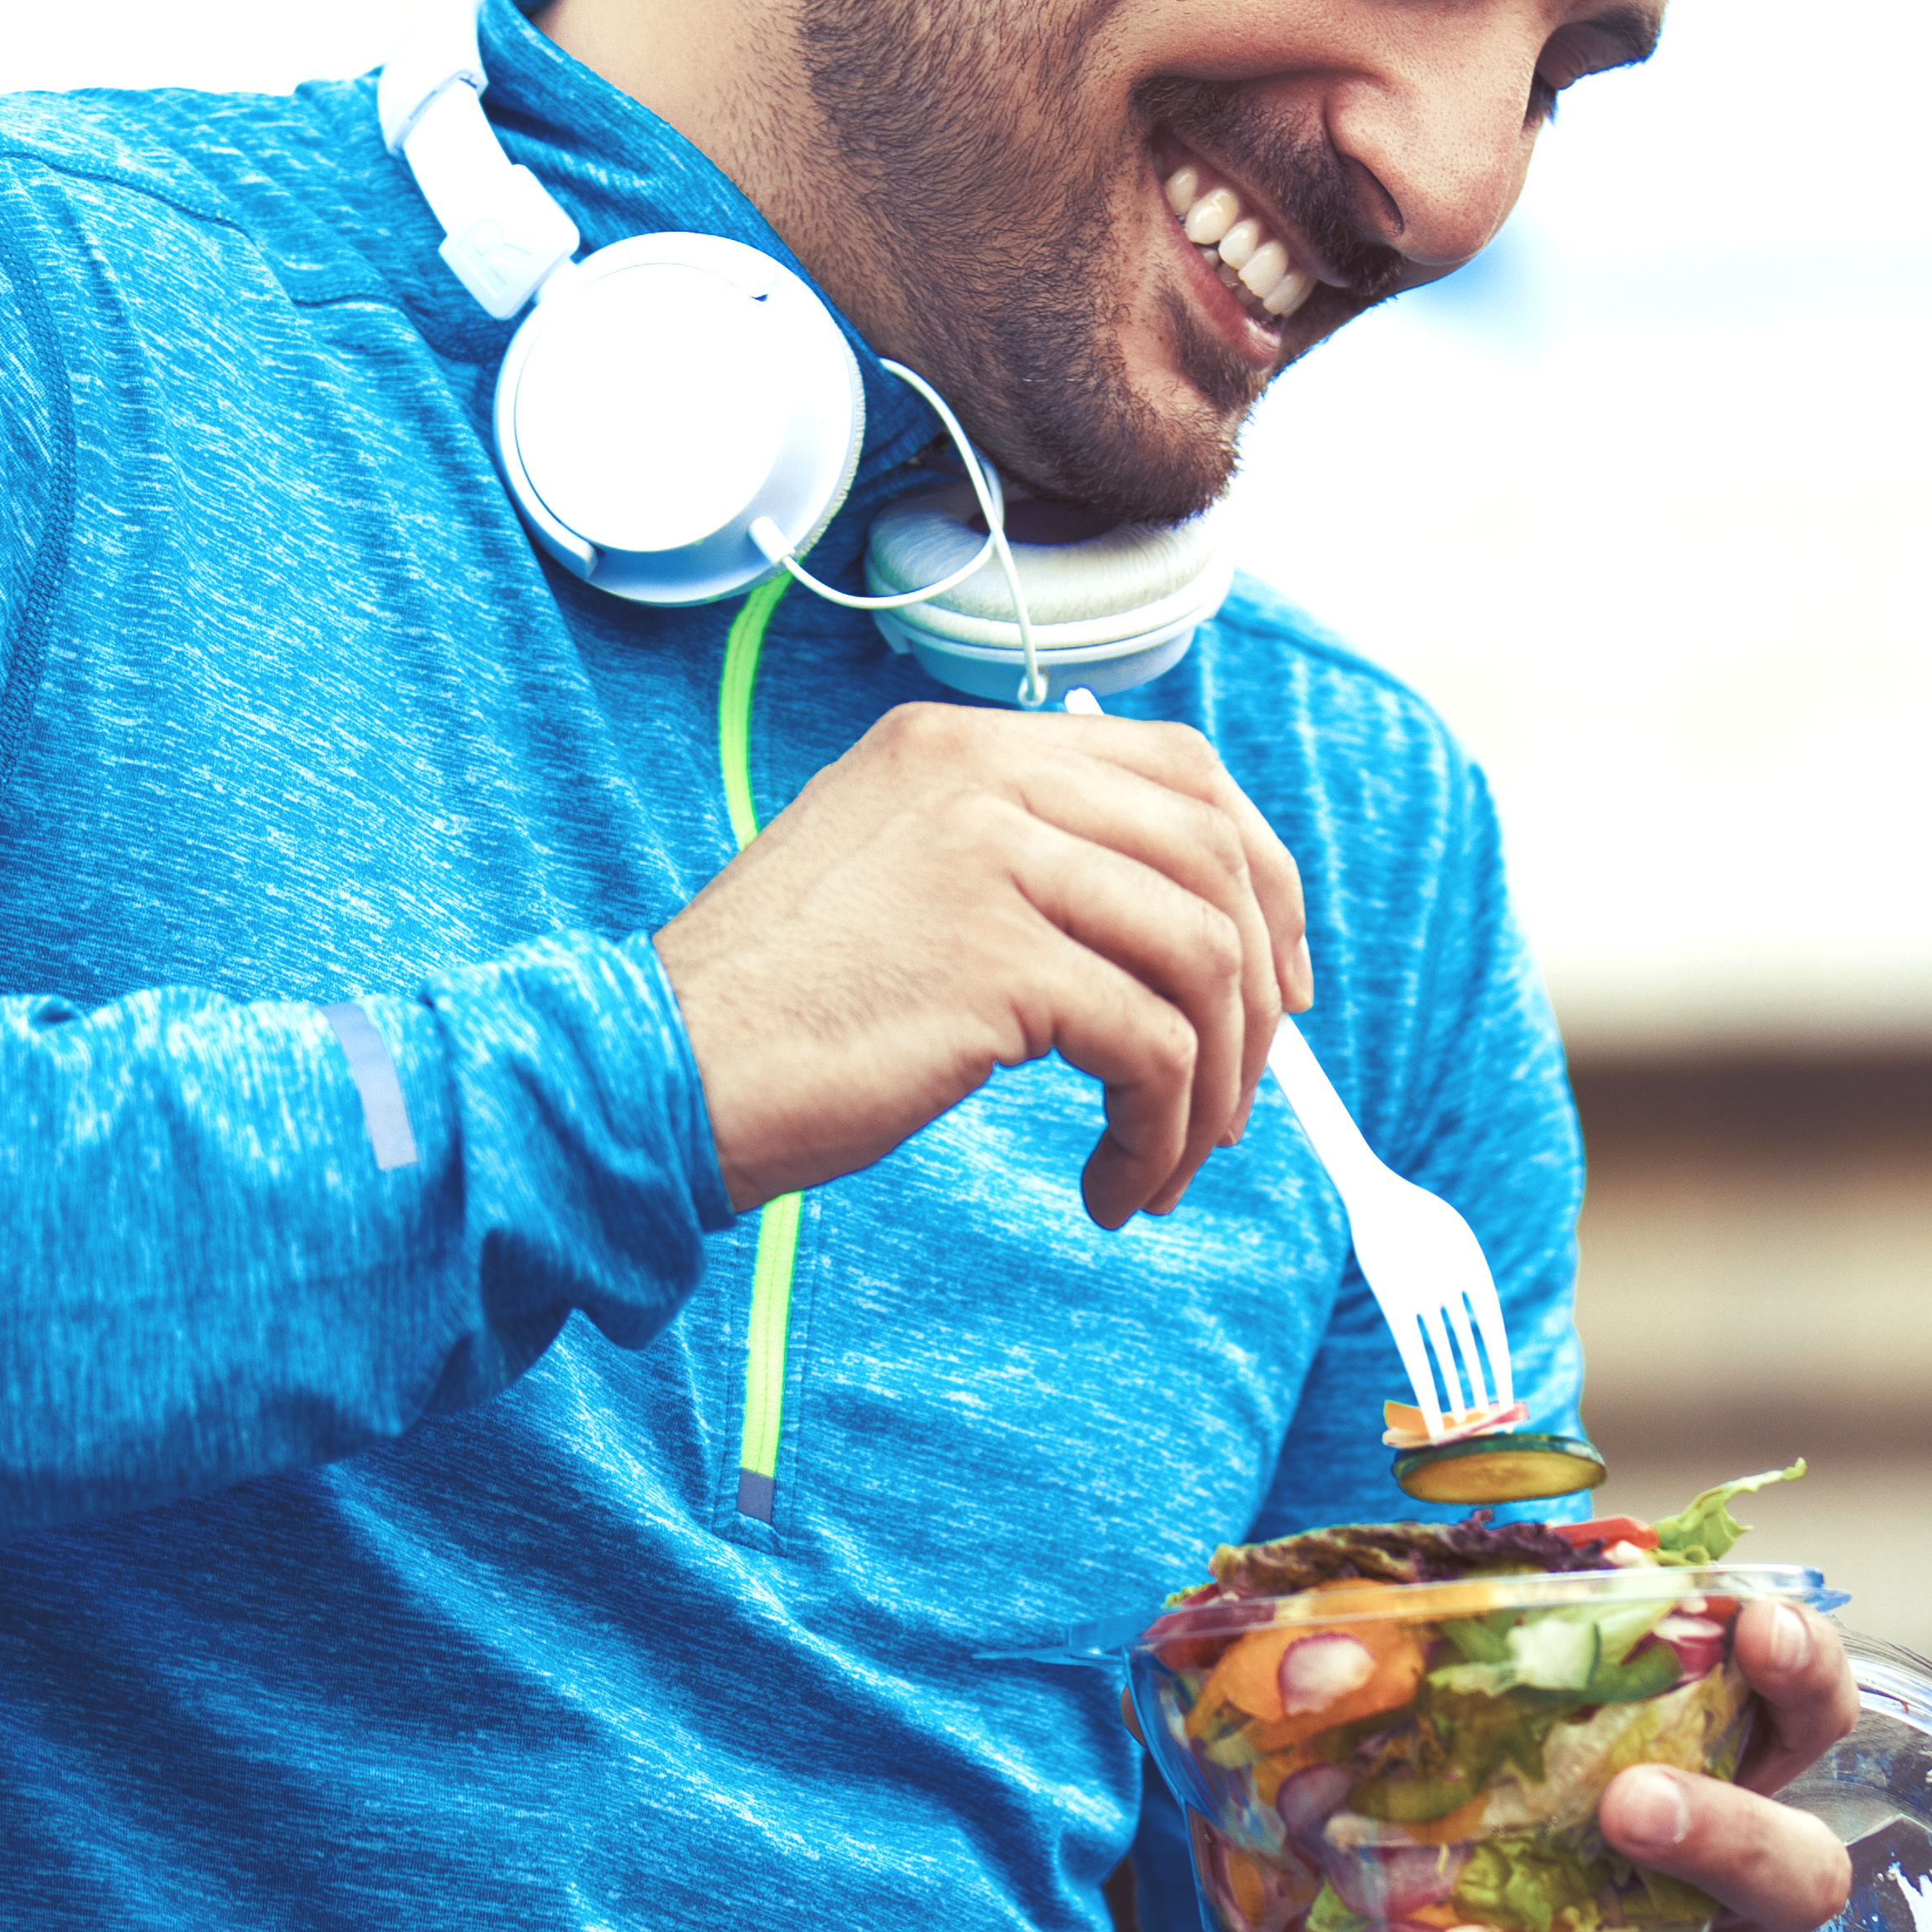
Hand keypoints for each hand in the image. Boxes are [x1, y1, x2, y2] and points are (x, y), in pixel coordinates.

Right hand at [651, 701, 1310, 1223]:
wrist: (658, 1070)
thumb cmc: (777, 1010)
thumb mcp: (902, 882)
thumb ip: (1021, 865)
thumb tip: (1182, 928)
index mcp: (963, 745)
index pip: (1182, 770)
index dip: (1260, 876)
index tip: (1273, 981)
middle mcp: (982, 772)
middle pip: (1216, 856)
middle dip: (1258, 991)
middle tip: (1238, 1096)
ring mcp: (989, 855)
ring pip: (1202, 955)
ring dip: (1213, 1083)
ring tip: (1168, 1160)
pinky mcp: (994, 957)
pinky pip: (1151, 1046)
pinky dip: (1156, 1132)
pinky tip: (1110, 1186)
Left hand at [1256, 1598, 1858, 1931]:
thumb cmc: (1555, 1886)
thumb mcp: (1546, 1801)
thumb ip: (1489, 1724)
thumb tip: (1327, 1634)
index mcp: (1734, 1807)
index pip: (1808, 1726)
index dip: (1805, 1674)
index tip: (1756, 1626)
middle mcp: (1733, 1921)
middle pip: (1788, 1879)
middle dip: (1719, 1834)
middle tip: (1631, 1803)